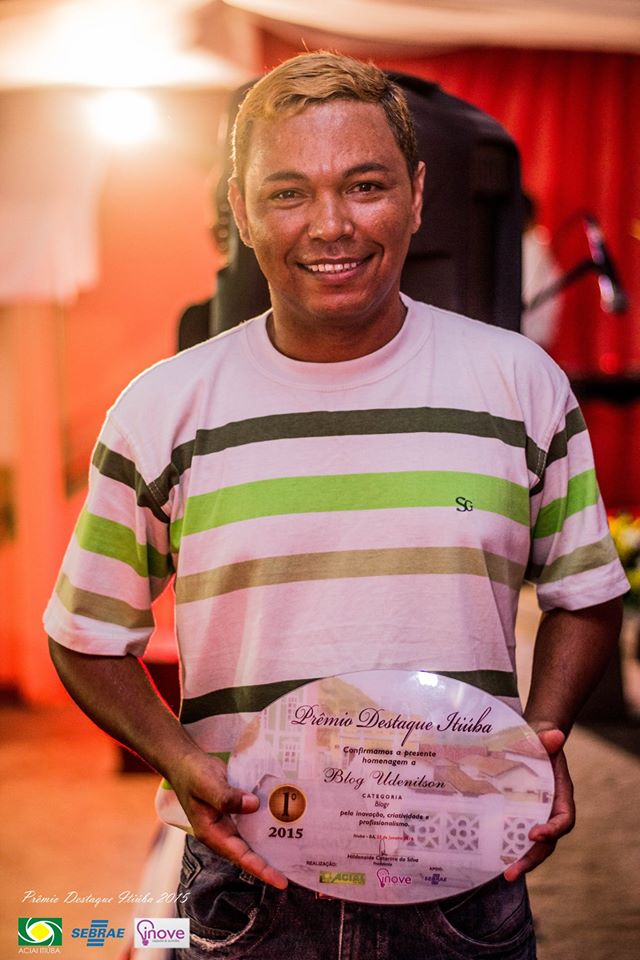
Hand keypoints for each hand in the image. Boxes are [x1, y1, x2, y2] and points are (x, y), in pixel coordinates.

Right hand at [170, 750, 287, 889]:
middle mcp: (222, 832)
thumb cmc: (192, 774)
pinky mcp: (235, 811)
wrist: (185, 760)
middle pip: (249, 853)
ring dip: (272, 845)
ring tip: (297, 852)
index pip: (240, 856)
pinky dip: (268, 823)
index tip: (281, 881)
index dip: (261, 869)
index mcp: (212, 833)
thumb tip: (253, 805)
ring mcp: (229, 822)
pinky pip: (254, 821)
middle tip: (297, 871)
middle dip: (272, 864)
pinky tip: (285, 820)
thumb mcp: (206, 784)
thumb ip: (226, 797)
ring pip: (253, 839)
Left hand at [503, 727, 574, 881]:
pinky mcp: (518, 815)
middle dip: (530, 859)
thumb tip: (556, 736)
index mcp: (561, 795)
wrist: (532, 742)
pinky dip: (505, 847)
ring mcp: (534, 815)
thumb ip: (548, 738)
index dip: (552, 830)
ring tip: (501, 874)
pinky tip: (488, 857)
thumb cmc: (540, 741)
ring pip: (532, 846)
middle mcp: (550, 811)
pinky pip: (515, 835)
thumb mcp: (543, 738)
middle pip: (547, 843)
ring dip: (518, 860)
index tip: (534, 834)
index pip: (564, 820)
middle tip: (510, 872)